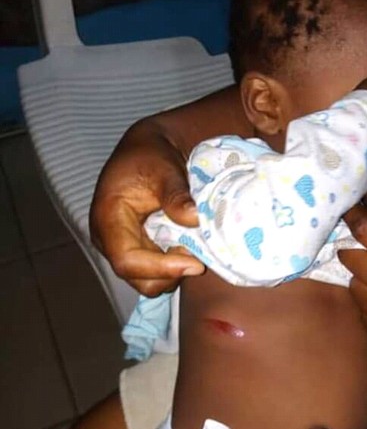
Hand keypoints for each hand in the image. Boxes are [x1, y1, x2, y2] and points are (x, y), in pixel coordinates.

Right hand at [90, 120, 203, 296]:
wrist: (148, 149)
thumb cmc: (151, 155)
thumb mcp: (164, 168)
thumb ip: (176, 194)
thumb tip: (193, 218)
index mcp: (107, 219)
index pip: (127, 260)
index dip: (160, 268)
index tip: (194, 263)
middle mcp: (109, 240)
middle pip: (137, 278)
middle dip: (170, 274)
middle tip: (197, 255)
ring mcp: (122, 247)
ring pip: (148, 280)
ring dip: (174, 272)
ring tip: (193, 249)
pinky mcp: (137, 250)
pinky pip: (155, 271)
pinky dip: (174, 266)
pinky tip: (188, 248)